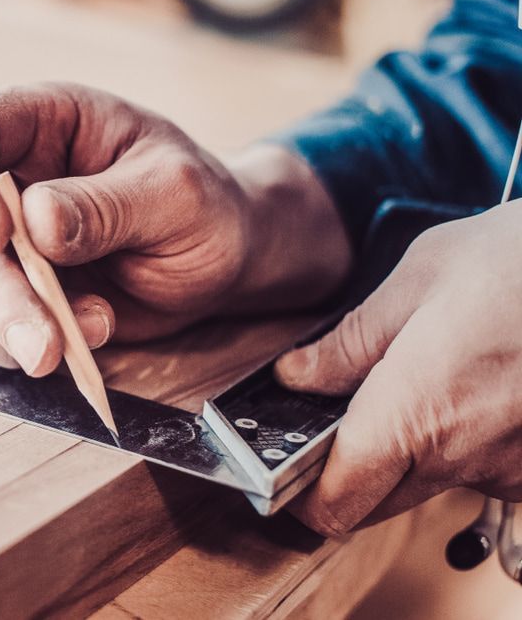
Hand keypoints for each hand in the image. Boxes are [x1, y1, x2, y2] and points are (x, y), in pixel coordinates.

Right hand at [0, 82, 349, 374]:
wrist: (222, 260)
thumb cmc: (206, 207)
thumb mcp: (178, 194)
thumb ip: (110, 205)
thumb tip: (36, 223)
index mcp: (43, 123)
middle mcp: (8, 179)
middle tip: (45, 341)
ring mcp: (1, 242)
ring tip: (74, 345)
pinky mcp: (5, 295)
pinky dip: (4, 350)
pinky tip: (67, 350)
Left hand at [275, 202, 521, 536]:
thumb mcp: (420, 278)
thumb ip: (349, 340)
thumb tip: (296, 376)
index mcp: (415, 412)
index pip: (334, 501)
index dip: (297, 492)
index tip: (282, 462)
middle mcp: (463, 456)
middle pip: (373, 502)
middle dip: (343, 471)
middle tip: (338, 412)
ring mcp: (510, 469)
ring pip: (426, 486)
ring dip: (404, 453)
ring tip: (415, 382)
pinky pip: (478, 471)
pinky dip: (457, 444)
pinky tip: (467, 389)